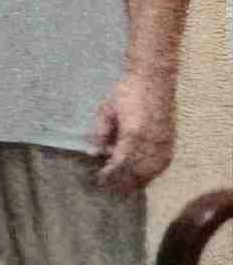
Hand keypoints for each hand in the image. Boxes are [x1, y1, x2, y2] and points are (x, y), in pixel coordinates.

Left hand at [93, 68, 177, 192]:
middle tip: (107, 185)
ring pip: (151, 171)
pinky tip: (141, 174)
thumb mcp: (107, 110)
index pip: (120, 164)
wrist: (154, 79)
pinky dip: (151, 172)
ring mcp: (164, 143)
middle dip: (121, 181)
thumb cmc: (127, 91)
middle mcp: (151, 143)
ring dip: (136, 179)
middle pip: (136, 172)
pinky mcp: (172, 141)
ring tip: (121, 182)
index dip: (109, 175)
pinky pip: (162, 164)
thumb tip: (92, 153)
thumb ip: (101, 133)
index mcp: (133, 135)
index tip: (98, 180)